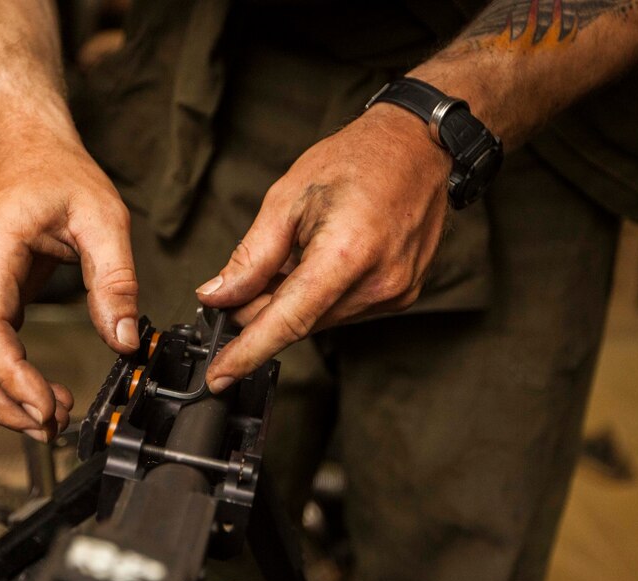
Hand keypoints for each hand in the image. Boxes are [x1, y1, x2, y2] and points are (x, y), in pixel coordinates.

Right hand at [0, 131, 138, 440]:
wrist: (25, 148)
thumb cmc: (58, 173)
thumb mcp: (104, 217)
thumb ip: (116, 280)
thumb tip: (126, 340)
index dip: (11, 378)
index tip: (45, 407)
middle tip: (48, 428)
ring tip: (48, 419)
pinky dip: (2, 381)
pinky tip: (39, 395)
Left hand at [197, 104, 450, 391]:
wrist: (420, 146)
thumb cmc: (355, 161)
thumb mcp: (287, 198)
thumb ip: (251, 256)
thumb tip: (217, 296)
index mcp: (345, 255)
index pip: (287, 321)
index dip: (248, 353)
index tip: (218, 377)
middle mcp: (376, 283)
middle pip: (299, 322)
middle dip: (260, 313)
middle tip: (236, 287)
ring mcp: (394, 293)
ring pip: (319, 319)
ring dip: (291, 302)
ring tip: (290, 255)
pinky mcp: (402, 295)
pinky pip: (344, 310)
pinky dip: (319, 296)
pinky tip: (317, 261)